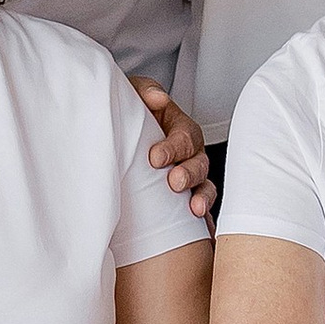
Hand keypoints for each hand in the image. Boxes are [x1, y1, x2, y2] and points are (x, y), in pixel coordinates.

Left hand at [131, 75, 216, 225]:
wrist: (119, 135)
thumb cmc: (131, 114)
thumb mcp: (134, 94)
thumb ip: (145, 91)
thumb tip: (158, 99)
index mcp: (180, 129)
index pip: (185, 137)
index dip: (173, 147)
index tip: (155, 157)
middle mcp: (190, 154)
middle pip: (199, 164)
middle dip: (189, 173)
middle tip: (174, 182)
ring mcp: (190, 178)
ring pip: (205, 188)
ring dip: (202, 197)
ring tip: (195, 209)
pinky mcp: (184, 201)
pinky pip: (201, 211)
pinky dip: (205, 222)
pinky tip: (204, 232)